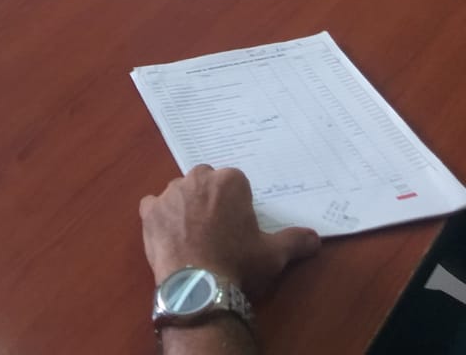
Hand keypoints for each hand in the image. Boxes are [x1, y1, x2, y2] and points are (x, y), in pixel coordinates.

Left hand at [139, 165, 318, 302]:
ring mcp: (170, 193)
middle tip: (217, 228)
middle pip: (206, 182)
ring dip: (185, 206)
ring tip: (193, 236)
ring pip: (180, 192)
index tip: (238, 224)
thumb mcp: (274, 254)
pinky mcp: (149, 210)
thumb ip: (295, 241)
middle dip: (210, 198)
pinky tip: (169, 235)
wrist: (198, 286)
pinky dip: (159, 216)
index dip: (237, 203)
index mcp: (230, 181)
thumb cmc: (239, 263)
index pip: (235, 183)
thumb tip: (315, 239)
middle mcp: (198, 179)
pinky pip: (153, 206)